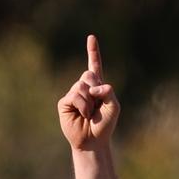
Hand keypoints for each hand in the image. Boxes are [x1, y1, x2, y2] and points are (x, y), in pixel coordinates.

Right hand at [58, 34, 118, 150]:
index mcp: (97, 87)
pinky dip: (82, 105)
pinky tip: (82, 115)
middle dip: (95, 88)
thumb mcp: (114, 107)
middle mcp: (84, 88)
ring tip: (89, 113)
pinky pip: (74, 96)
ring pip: (80, 86)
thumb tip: (93, 87)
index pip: (95, 66)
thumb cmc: (104, 125)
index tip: (91, 37)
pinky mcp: (64, 102)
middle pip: (88, 75)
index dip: (93, 52)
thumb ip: (109, 92)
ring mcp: (73, 94)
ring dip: (88, 101)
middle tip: (96, 105)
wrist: (93, 141)